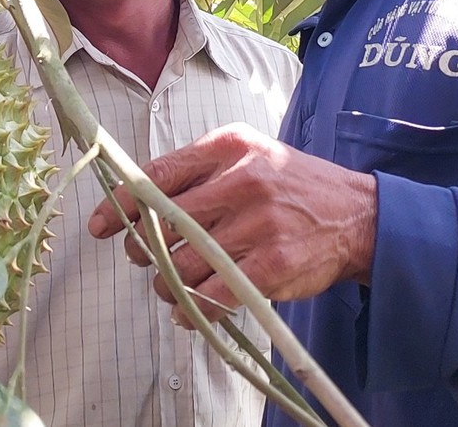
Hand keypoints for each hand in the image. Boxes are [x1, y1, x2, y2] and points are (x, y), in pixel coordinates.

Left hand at [86, 123, 377, 324]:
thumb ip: (198, 170)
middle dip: (143, 248)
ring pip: (182, 263)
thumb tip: (136, 198)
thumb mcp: (248, 155)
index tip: (99, 225)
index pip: (158, 174)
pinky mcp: (273, 266)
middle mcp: (242, 180)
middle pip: (163, 223)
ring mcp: (259, 224)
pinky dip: (192, 309)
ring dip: (166, 283)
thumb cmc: (290, 186)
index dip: (121, 203)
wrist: (357, 215)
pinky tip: (189, 310)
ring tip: (170, 286)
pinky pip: (213, 295)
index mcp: (229, 147)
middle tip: (144, 257)